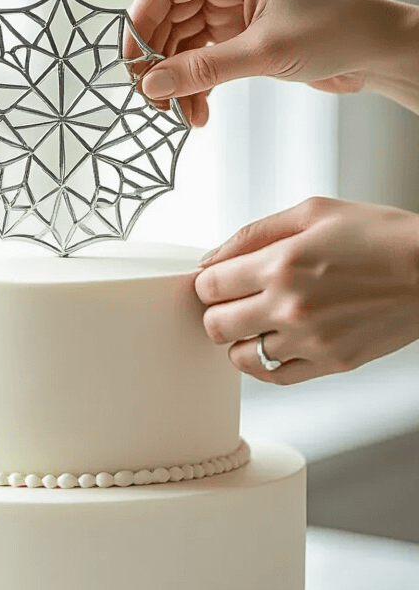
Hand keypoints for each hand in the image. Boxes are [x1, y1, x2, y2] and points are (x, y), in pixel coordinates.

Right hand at [125, 0, 418, 125]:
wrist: (377, 51)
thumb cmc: (335, 32)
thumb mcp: (263, 52)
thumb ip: (204, 68)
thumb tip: (153, 83)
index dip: (140, 23)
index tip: (131, 64)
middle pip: (170, 15)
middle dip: (159, 59)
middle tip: (153, 99)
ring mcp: (236, 5)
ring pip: (184, 41)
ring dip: (178, 79)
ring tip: (181, 114)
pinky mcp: (243, 31)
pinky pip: (204, 57)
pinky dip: (198, 84)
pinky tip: (198, 111)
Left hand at [194, 197, 418, 383]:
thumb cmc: (380, 236)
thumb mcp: (314, 211)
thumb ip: (254, 233)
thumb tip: (210, 259)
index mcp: (282, 263)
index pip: (209, 286)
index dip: (209, 282)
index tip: (221, 279)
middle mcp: (290, 306)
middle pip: (215, 326)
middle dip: (217, 311)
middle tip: (234, 302)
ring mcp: (309, 340)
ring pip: (239, 357)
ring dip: (240, 340)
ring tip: (258, 322)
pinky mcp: (329, 363)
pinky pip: (273, 377)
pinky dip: (264, 363)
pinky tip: (274, 343)